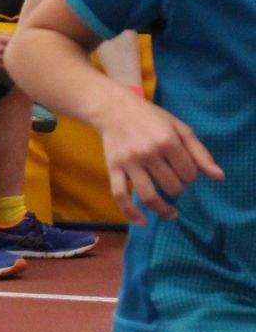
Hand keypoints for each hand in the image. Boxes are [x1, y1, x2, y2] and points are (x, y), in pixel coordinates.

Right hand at [98, 93, 223, 222]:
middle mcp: (147, 154)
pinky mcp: (112, 169)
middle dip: (178, 189)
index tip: (186, 172)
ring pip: (148, 195)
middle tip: (175, 183)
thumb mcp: (180, 129)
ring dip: (163, 208)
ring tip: (171, 213)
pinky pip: (119, 195)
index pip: (189, 173)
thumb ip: (200, 153)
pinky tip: (142, 222)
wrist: (114, 109)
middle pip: (171, 186)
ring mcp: (129, 163)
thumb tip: (219, 177)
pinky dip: (130, 212)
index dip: (191, 176)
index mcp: (167, 142)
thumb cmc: (151, 118)